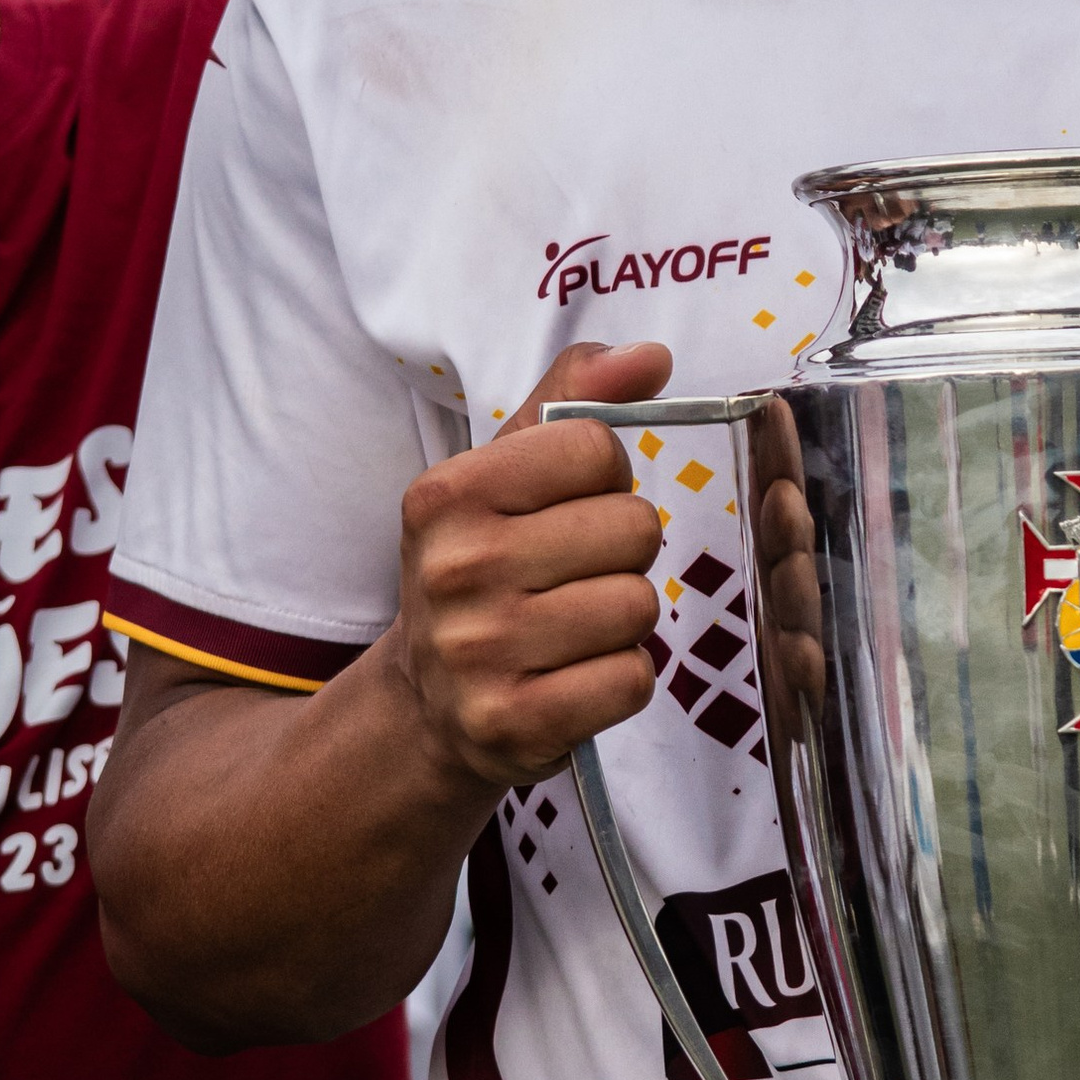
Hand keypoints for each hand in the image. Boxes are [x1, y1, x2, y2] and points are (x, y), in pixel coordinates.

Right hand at [391, 336, 673, 793]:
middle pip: (632, 529)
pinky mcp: (511, 724)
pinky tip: (575, 676)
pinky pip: (631, 679)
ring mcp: (477, 654)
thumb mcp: (505, 475)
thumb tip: (650, 356)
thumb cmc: (486, 569)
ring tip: (574, 627)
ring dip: (624, 619)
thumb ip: (573, 401)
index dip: (606, 479)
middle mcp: (453, 570)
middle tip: (574, 575)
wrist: (428, 705)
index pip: (598, 449)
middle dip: (623, 553)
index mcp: (446, 495)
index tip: (568, 507)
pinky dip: (621, 678)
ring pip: (638, 606)